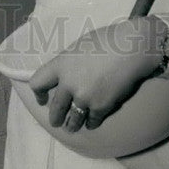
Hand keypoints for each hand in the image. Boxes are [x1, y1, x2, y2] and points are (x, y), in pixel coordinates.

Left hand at [28, 15, 165, 133]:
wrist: (131, 50)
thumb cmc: (106, 41)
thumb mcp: (78, 48)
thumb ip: (68, 64)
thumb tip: (65, 74)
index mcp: (60, 64)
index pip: (37, 83)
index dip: (38, 93)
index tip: (42, 99)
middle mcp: (68, 83)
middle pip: (55, 107)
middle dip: (55, 118)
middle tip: (57, 122)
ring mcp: (84, 97)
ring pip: (72, 120)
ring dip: (72, 125)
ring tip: (71, 127)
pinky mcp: (101, 107)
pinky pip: (92, 121)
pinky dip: (91, 123)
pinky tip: (91, 123)